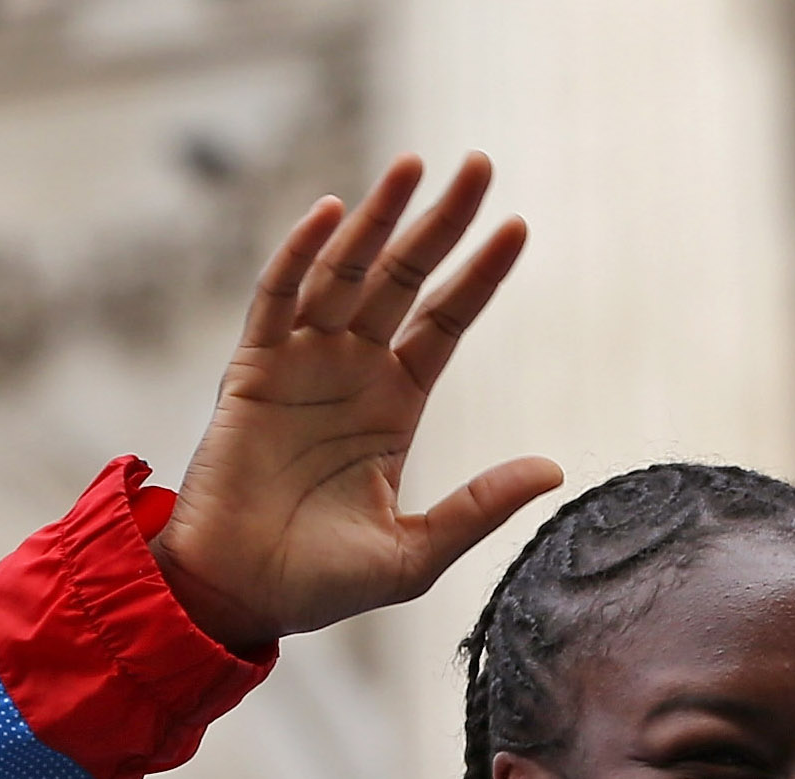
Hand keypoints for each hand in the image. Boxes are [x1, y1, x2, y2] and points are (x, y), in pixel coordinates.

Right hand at [149, 154, 564, 652]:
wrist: (241, 597)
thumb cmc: (324, 583)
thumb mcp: (417, 551)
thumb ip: (479, 506)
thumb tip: (553, 468)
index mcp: (396, 405)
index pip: (447, 321)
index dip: (481, 274)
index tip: (519, 226)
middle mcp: (352, 371)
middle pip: (405, 279)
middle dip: (441, 222)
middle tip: (480, 165)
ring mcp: (300, 364)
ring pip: (346, 274)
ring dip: (378, 219)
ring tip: (413, 167)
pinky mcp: (250, 372)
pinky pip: (278, 300)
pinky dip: (302, 255)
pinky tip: (335, 214)